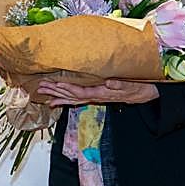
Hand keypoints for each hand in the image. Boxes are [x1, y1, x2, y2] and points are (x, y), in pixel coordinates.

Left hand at [34, 78, 157, 106]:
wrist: (143, 94)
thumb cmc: (136, 87)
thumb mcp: (131, 85)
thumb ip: (120, 85)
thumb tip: (109, 83)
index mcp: (102, 93)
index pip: (82, 92)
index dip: (69, 89)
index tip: (57, 85)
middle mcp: (95, 97)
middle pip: (72, 96)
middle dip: (56, 92)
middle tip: (41, 88)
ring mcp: (94, 98)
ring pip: (72, 98)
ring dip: (57, 96)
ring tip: (42, 94)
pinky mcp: (94, 97)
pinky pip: (76, 100)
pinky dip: (64, 100)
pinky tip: (54, 102)